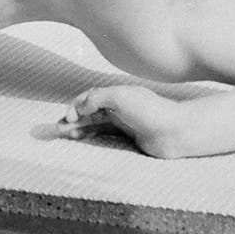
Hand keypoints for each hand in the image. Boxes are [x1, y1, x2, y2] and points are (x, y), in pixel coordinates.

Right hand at [56, 85, 191, 158]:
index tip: (68, 119)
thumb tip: (79, 107)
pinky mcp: (128, 135)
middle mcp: (118, 105)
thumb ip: (97, 99)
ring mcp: (122, 121)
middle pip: (89, 111)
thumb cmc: (151, 111)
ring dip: (79, 128)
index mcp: (116, 93)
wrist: (176, 131)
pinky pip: (104, 134)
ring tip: (66, 136)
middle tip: (58, 131)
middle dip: (72, 118)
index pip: (88, 97)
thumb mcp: (121, 98)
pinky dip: (90, 136)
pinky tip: (82, 140)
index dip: (75, 106)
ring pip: (94, 123)